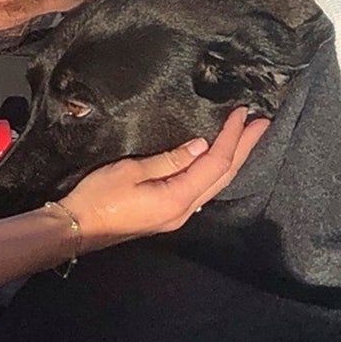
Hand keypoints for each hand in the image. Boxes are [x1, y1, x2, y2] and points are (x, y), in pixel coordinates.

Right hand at [59, 107, 267, 253]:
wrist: (78, 227)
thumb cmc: (98, 197)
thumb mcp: (131, 170)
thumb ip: (169, 160)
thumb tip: (201, 146)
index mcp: (178, 198)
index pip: (215, 163)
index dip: (231, 137)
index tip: (243, 114)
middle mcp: (185, 209)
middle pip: (223, 176)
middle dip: (244, 148)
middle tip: (263, 124)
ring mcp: (178, 214)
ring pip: (215, 184)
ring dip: (233, 159)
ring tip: (247, 138)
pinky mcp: (169, 213)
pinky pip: (202, 189)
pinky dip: (216, 170)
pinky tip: (218, 161)